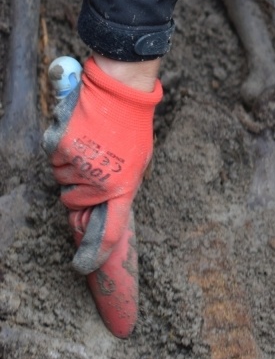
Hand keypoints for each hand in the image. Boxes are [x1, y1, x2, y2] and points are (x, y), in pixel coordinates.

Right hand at [43, 56, 161, 336]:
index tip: (84, 267)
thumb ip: (120, 187)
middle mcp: (98, 181)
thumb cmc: (133, 126)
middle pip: (75, 204)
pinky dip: (62, 150)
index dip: (94, 254)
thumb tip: (104, 207)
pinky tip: (78, 134)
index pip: (108, 231)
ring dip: (71, 169)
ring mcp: (77, 165)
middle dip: (80, 193)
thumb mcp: (137, 163)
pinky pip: (53, 159)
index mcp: (122, 188)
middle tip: (94, 168)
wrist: (121, 91)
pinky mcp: (59, 147)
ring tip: (91, 144)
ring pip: (62, 181)